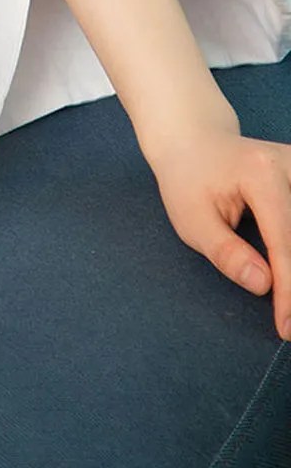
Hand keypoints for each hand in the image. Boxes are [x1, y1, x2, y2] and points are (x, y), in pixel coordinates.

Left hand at [146, 124, 290, 339]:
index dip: (289, 292)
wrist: (192, 139)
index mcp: (261, 175)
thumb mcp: (192, 219)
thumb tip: (264, 286)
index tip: (286, 328)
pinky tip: (288, 273)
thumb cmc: (187, 180)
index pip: (285, 244)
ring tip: (289, 307)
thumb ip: (226, 252)